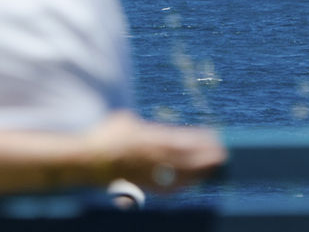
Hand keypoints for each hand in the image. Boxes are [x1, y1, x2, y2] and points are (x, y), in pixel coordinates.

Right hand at [89, 111, 225, 191]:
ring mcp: (147, 173)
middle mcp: (149, 157)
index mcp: (146, 137)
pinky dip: (182, 184)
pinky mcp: (142, 185)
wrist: (86, 160)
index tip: (214, 137)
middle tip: (223, 155)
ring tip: (213, 168)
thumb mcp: (125, 120)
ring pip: (178, 175)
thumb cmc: (104, 135)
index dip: (199, 141)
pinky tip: (192, 183)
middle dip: (205, 157)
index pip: (179, 140)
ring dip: (198, 172)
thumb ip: (144, 125)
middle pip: (184, 159)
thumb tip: (156, 127)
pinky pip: (167, 187)